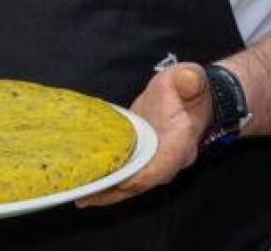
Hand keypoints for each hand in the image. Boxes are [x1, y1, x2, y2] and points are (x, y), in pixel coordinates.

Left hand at [78, 63, 210, 207]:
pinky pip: (126, 177)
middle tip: (85, 194)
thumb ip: (190, 79)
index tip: (116, 181)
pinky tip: (85, 187)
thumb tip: (189, 79)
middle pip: (142, 182)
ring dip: (107, 191)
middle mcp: (170, 161)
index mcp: (182, 142)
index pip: (162, 167)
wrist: (185, 96)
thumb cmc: (185, 86)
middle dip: (115, 190)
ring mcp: (156, 164)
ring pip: (131, 184)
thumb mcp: (188, 76)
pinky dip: (107, 184)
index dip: (140, 176)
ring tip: (80, 194)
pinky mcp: (142, 161)